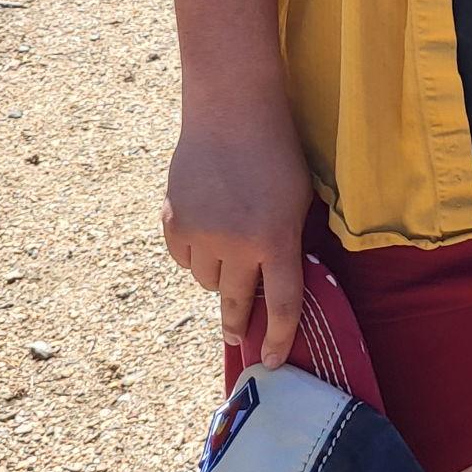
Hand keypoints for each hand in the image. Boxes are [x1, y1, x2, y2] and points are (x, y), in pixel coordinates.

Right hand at [161, 109, 313, 366]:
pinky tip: (205, 226)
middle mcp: (237, 244)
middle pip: (236, 302)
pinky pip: (183, 258)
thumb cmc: (276, 151)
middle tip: (238, 335)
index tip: (271, 359)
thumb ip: (288, 242)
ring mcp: (202, 234)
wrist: (232, 111)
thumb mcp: (298, 198)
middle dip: (238, 322)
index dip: (277, 337)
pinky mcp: (174, 223)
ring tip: (227, 244)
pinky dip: (193, 253)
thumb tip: (277, 287)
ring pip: (207, 280)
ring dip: (218, 274)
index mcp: (277, 238)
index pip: (282, 304)